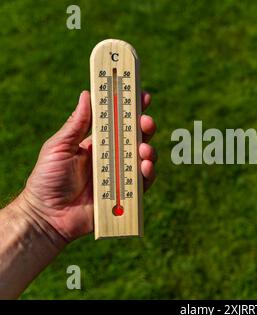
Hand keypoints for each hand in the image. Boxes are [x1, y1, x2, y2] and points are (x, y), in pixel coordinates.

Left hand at [18, 91, 155, 242]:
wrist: (46, 216)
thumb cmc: (47, 179)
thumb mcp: (59, 147)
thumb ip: (76, 124)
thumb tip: (87, 94)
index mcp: (98, 143)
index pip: (118, 122)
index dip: (131, 108)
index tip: (142, 95)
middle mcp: (112, 157)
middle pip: (136, 138)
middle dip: (145, 127)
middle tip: (146, 121)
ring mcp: (120, 175)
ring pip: (143, 159)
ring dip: (148, 150)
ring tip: (143, 150)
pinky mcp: (125, 195)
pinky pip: (143, 183)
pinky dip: (148, 174)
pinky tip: (145, 167)